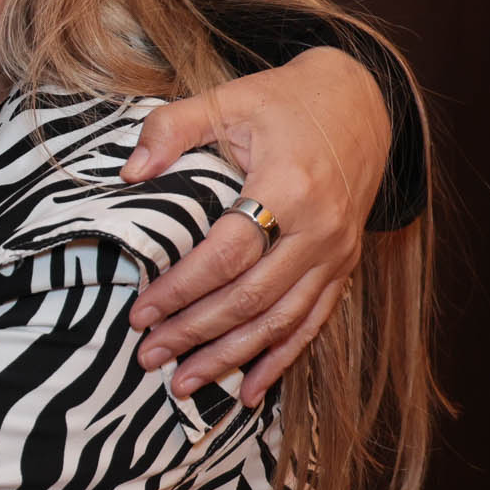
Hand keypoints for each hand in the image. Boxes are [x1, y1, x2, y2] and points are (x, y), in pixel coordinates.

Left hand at [121, 45, 388, 405]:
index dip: (182, 288)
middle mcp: (320, 228)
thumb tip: (129, 173)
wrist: (360, 104)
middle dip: (196, 333)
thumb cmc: (283, 102)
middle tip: (149, 357)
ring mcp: (336, 253)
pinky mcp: (344, 266)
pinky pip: (312, 323)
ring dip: (231, 357)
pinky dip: (280, 360)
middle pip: (252, 297)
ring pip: (281, 320)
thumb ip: (172, 128)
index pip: (227, 254)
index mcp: (289, 185)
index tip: (140, 312)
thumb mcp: (227, 98)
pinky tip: (249, 390)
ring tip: (184, 382)